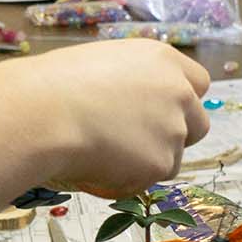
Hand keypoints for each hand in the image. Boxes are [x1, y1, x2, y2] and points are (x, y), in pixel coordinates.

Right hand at [0, 42, 211, 195]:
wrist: (43, 114)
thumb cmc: (54, 85)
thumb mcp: (100, 66)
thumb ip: (129, 83)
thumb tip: (126, 107)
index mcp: (162, 60)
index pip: (198, 82)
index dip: (180, 101)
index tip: (160, 113)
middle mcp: (177, 91)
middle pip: (198, 123)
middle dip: (175, 137)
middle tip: (138, 144)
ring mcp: (174, 129)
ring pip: (173, 157)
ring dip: (146, 162)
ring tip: (102, 155)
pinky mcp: (161, 163)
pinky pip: (148, 180)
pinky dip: (126, 181)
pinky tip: (94, 168)